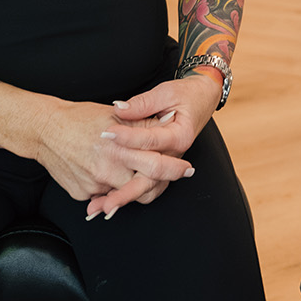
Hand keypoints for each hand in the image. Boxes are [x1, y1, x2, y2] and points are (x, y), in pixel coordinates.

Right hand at [29, 100, 194, 215]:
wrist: (45, 130)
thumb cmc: (80, 118)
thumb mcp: (115, 115)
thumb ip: (142, 122)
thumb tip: (168, 121)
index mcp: (119, 148)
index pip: (156, 165)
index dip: (175, 169)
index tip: (187, 170)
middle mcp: (107, 170)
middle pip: (144, 187)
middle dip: (159, 184)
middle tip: (169, 179)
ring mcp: (94, 185)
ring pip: (124, 192)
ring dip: (132, 184)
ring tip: (130, 170)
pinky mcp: (82, 194)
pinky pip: (104, 194)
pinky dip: (109, 185)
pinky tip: (102, 170)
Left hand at [83, 75, 220, 215]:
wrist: (202, 100)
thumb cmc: (185, 95)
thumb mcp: (166, 92)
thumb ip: (142, 103)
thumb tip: (119, 109)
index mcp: (180, 135)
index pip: (151, 140)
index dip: (128, 137)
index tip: (106, 134)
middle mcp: (175, 155)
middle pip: (150, 178)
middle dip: (125, 192)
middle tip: (104, 202)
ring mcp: (168, 163)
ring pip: (146, 187)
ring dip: (123, 198)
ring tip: (99, 207)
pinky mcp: (160, 167)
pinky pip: (144, 184)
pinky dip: (125, 193)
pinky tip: (104, 200)